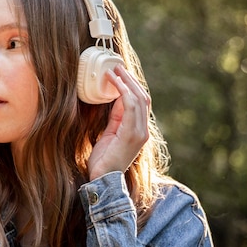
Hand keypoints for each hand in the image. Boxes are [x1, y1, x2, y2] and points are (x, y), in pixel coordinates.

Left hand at [87, 64, 150, 180]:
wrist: (103, 180)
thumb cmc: (103, 161)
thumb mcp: (109, 135)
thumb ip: (115, 119)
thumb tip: (115, 100)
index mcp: (139, 131)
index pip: (141, 103)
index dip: (132, 86)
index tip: (120, 74)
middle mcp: (143, 131)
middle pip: (143, 97)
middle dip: (130, 80)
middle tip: (117, 67)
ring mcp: (140, 133)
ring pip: (138, 98)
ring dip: (126, 82)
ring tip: (114, 71)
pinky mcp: (132, 134)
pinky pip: (130, 106)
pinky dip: (122, 91)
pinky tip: (113, 82)